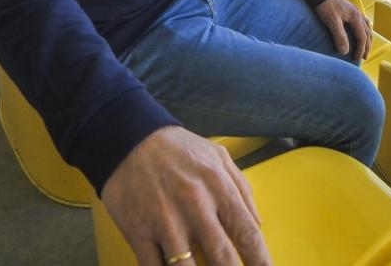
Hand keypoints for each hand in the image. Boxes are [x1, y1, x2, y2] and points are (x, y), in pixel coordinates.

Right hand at [102, 126, 270, 265]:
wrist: (128, 138)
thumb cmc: (178, 149)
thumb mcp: (218, 156)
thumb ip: (242, 189)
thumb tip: (258, 224)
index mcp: (219, 188)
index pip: (248, 235)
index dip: (262, 263)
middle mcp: (195, 207)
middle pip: (223, 258)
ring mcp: (165, 222)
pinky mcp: (138, 232)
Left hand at [314, 0, 371, 60]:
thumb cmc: (325, 6)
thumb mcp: (332, 21)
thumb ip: (340, 36)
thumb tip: (345, 52)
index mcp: (356, 17)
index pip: (362, 37)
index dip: (360, 50)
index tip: (356, 60)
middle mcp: (358, 13)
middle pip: (367, 32)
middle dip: (366, 46)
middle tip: (364, 57)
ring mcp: (354, 10)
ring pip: (366, 26)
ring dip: (366, 37)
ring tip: (364, 46)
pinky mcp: (348, 9)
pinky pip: (361, 21)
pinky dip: (363, 29)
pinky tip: (358, 30)